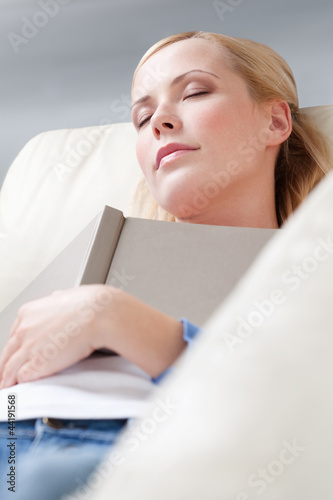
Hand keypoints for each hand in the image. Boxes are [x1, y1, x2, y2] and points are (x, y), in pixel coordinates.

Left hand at [0, 284, 115, 387]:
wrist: (99, 314)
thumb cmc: (89, 305)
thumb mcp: (65, 297)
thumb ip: (55, 303)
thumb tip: (57, 304)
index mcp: (28, 313)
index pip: (14, 334)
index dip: (15, 347)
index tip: (14, 353)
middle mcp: (25, 329)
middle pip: (8, 352)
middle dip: (5, 364)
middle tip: (4, 373)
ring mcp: (29, 347)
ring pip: (9, 367)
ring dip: (7, 379)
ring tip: (8, 386)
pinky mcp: (38, 363)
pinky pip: (21, 376)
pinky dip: (19, 384)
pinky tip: (19, 388)